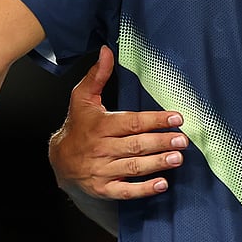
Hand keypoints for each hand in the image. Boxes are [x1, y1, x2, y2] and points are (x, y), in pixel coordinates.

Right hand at [49, 45, 187, 199]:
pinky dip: (143, 189)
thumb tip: (107, 51)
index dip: (155, 120)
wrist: (58, 160)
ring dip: (157, 163)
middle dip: (161, 142)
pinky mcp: (104, 188)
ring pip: (133, 167)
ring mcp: (102, 170)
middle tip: (183, 140)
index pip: (132, 122)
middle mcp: (101, 148)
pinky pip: (125, 191)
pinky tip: (162, 184)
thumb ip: (98, 75)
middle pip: (136, 145)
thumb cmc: (77, 125)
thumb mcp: (82, 97)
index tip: (176, 118)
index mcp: (100, 125)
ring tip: (178, 159)